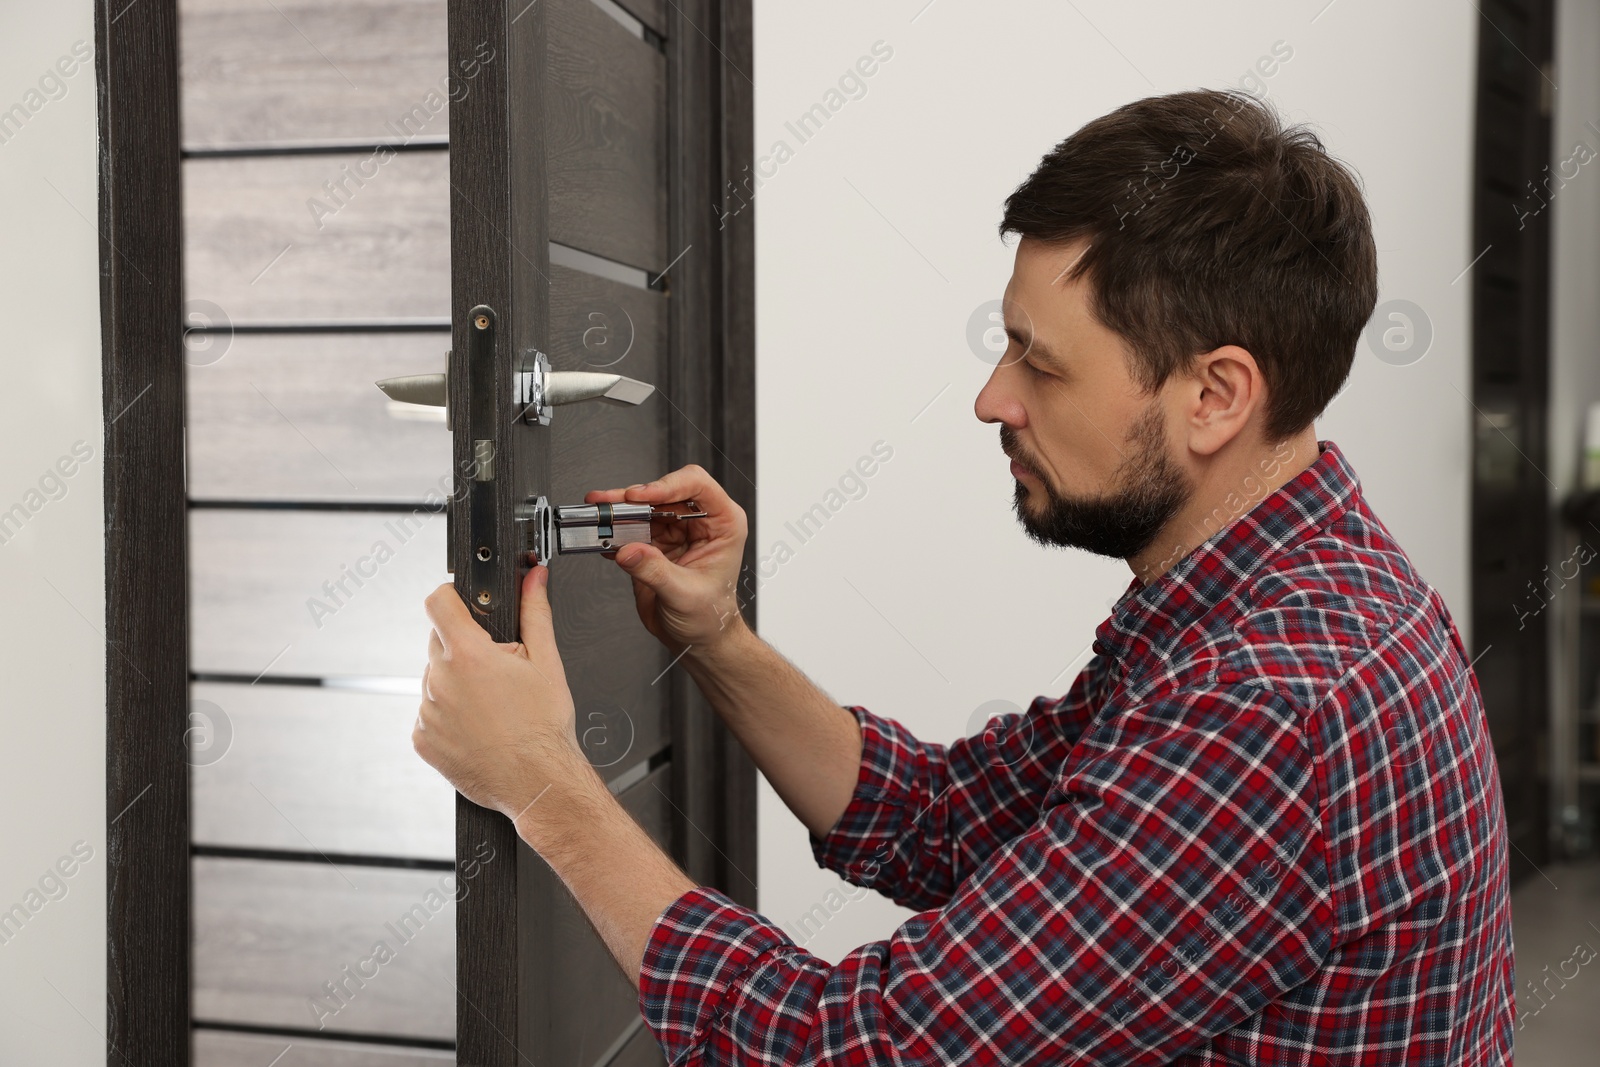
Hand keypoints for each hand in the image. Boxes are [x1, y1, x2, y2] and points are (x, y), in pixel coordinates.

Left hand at [413, 566, 592, 821]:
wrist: (537, 781)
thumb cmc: (543, 728)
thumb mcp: (547, 661)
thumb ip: (535, 612)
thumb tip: (534, 578)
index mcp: (469, 655)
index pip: (437, 602)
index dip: (450, 597)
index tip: (461, 605)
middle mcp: (440, 680)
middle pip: (439, 643)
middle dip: (463, 648)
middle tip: (495, 671)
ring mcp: (427, 712)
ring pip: (436, 680)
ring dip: (456, 683)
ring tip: (491, 706)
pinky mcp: (422, 739)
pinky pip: (430, 714)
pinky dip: (449, 715)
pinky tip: (478, 726)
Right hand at [584, 463, 747, 655]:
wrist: (698, 639)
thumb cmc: (711, 617)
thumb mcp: (685, 595)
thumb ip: (656, 571)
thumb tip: (630, 550)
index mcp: (722, 524)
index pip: (696, 485)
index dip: (667, 485)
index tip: (641, 496)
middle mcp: (699, 522)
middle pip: (662, 493)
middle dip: (632, 498)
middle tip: (607, 504)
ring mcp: (675, 530)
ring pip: (642, 508)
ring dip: (617, 512)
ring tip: (597, 516)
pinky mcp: (653, 543)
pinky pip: (630, 528)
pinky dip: (613, 532)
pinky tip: (602, 538)